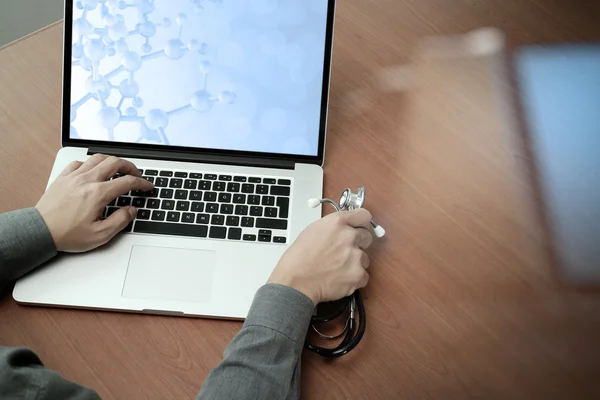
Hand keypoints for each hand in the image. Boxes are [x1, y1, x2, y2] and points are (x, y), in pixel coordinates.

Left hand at [36, 154, 153, 252]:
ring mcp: (74, 177)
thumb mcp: (100, 235)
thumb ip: (120, 220)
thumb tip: (131, 210)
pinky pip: (79, 162)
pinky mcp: (63, 178)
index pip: (127, 182)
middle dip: (130, 167)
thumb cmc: (67, 234)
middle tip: (135, 175)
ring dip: (112, 161)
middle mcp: (87, 180)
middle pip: (115, 162)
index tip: (147, 186)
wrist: (40, 232)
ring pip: (98, 158)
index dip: (142, 183)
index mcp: (98, 194)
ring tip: (118, 168)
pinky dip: (90, 164)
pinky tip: (93, 171)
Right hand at [268, 209, 373, 305]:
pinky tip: (339, 278)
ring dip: (355, 263)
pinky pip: (363, 276)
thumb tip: (346, 228)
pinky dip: (354, 279)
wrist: (295, 281)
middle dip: (358, 244)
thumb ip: (334, 227)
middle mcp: (349, 236)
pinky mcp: (358, 275)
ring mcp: (356, 256)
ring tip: (336, 268)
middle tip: (344, 252)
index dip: (361, 223)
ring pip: (365, 258)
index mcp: (337, 223)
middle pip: (367, 237)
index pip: (364, 216)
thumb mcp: (313, 230)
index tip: (359, 228)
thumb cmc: (299, 259)